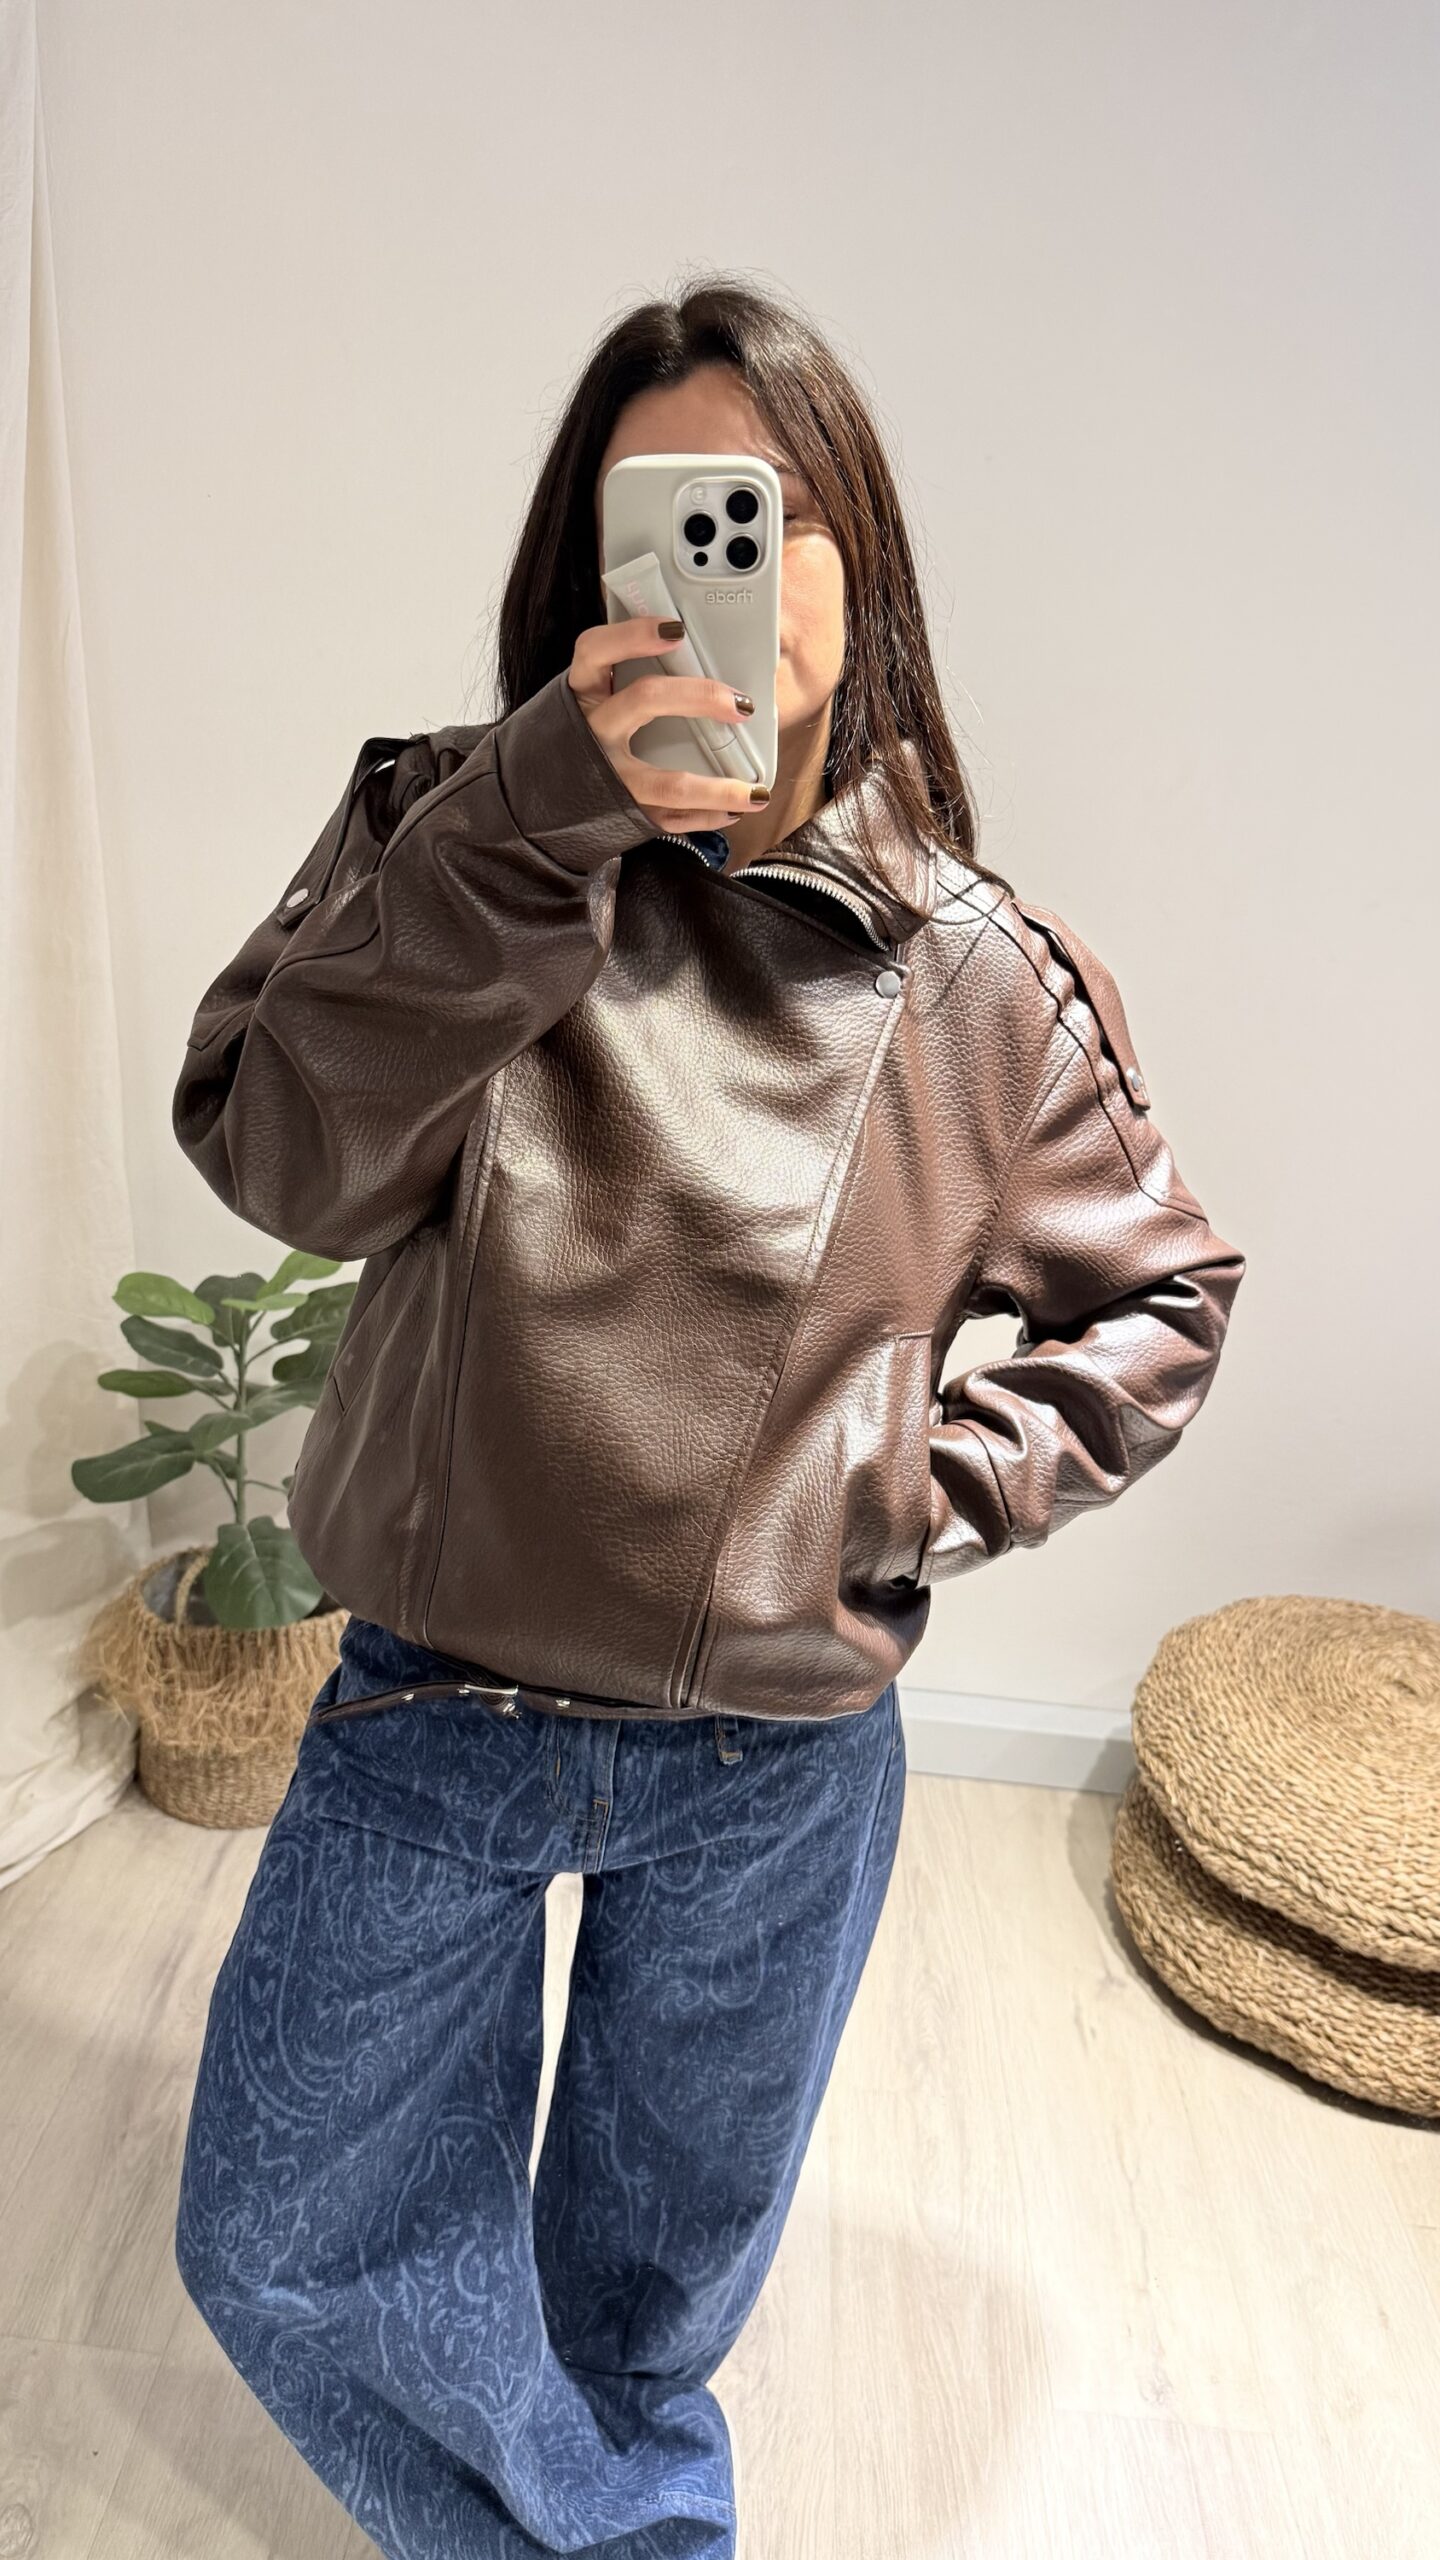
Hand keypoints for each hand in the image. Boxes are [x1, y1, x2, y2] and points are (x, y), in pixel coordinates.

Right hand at [567, 616, 767, 835]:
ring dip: (717, 789)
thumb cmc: (575, 740)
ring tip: (755, 792)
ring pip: (666, 783)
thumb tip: (695, 659)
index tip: (676, 630)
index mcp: (582, 694)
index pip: (596, 650)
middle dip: (697, 696)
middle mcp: (590, 733)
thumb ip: (624, 681)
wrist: (531, 800)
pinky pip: (669, 818)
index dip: (633, 636)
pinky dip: (706, 816)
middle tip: (740, 704)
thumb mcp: (587, 703)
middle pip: (643, 700)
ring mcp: (605, 777)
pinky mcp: (620, 812)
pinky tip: (733, 809)